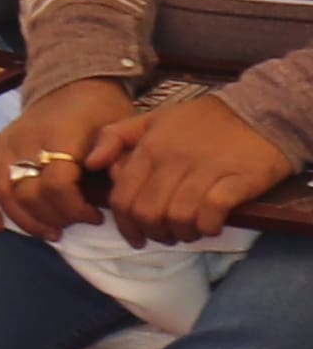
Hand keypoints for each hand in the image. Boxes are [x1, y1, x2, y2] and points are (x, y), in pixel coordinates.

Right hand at [0, 77, 134, 237]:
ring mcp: (6, 145)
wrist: (76, 85)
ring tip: (51, 231)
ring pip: (4, 192)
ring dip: (26, 220)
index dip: (75, 208)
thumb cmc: (102, 112)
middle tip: (76, 223)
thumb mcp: (121, 132)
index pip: (57, 184)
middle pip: (29, 193)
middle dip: (55, 218)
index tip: (96, 215)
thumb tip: (108, 199)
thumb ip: (115, 164)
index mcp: (60, 136)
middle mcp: (26, 141)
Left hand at [103, 98, 306, 250]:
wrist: (259, 110)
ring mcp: (204, 170)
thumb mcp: (153, 119)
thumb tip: (89, 163)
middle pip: (147, 213)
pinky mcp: (236, 180)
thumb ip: (116, 137)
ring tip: (189, 232)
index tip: (135, 237)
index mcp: (149, 149)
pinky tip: (211, 226)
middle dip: (153, 234)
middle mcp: (172, 160)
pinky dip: (208, 227)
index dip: (125, 225)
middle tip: (165, 237)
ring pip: (178, 217)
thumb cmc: (202, 120)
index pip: (122, 197)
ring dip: (182, 233)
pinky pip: (212, 212)